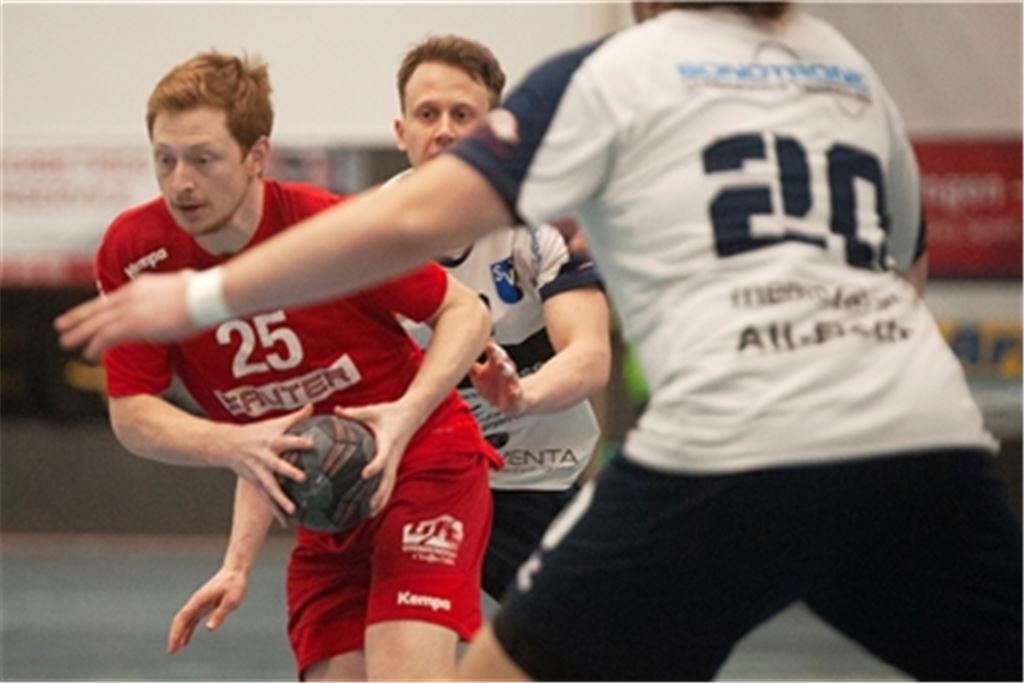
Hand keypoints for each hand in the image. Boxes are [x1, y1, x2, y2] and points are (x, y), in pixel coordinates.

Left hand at [54, 272, 194, 360]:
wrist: (206, 295)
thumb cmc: (205, 292)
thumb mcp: (185, 285)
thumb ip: (177, 288)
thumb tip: (188, 284)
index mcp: (141, 286)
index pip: (113, 298)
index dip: (97, 307)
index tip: (88, 313)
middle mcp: (130, 296)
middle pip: (97, 308)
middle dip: (77, 318)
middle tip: (61, 325)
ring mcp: (130, 309)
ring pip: (95, 323)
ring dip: (79, 334)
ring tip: (66, 342)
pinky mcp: (133, 324)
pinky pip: (105, 337)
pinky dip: (94, 345)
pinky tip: (87, 353)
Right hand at [167, 567, 246, 653]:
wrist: (235, 571)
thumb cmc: (234, 585)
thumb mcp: (231, 600)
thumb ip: (220, 614)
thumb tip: (209, 628)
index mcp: (199, 599)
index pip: (184, 617)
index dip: (177, 631)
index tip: (174, 644)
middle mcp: (196, 601)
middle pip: (180, 619)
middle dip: (174, 635)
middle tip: (171, 651)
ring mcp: (198, 603)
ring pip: (184, 621)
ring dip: (179, 634)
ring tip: (175, 650)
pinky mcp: (203, 605)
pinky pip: (192, 620)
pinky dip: (187, 630)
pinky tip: (185, 641)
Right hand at [223, 404, 313, 518]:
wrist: (226, 445)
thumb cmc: (257, 431)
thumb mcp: (275, 422)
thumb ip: (296, 416)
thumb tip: (313, 405)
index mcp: (272, 441)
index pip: (288, 440)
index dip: (299, 441)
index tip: (313, 444)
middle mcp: (265, 458)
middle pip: (278, 466)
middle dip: (289, 472)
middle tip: (304, 478)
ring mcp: (258, 472)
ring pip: (270, 487)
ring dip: (281, 499)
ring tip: (293, 510)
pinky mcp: (255, 483)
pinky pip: (266, 499)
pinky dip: (276, 511)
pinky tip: (286, 523)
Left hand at [333, 401, 419, 516]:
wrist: (413, 413)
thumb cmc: (391, 411)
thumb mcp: (372, 411)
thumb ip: (354, 413)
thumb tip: (335, 410)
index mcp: (389, 443)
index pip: (382, 457)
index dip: (375, 466)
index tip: (364, 474)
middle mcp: (393, 455)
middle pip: (388, 479)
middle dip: (379, 494)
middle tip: (368, 506)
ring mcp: (395, 461)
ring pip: (390, 484)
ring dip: (382, 499)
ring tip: (370, 514)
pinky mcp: (394, 463)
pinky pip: (389, 482)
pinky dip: (383, 495)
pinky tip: (373, 506)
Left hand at [469, 341, 524, 415]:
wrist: (510, 401)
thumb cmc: (492, 386)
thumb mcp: (478, 374)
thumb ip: (469, 364)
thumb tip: (454, 353)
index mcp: (495, 362)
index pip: (492, 350)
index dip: (487, 344)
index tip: (482, 338)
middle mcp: (504, 369)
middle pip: (502, 358)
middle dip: (496, 352)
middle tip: (490, 346)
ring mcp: (511, 381)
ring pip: (510, 373)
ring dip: (505, 368)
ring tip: (501, 364)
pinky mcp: (515, 395)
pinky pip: (515, 394)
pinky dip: (514, 393)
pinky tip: (512, 392)